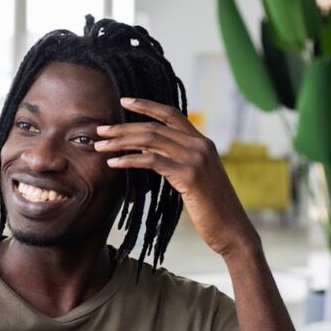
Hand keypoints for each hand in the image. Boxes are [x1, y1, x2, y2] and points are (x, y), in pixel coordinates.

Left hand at [95, 98, 258, 258]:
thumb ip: (176, 160)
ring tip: (100, 147)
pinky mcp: (189, 175)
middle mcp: (200, 145)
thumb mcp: (193, 178)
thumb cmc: (211, 208)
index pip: (171, 114)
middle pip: (154, 127)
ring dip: (120, 142)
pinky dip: (129, 160)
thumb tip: (147, 148)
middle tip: (100, 130)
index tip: (124, 101)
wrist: (231, 228)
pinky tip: (114, 164)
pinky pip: (152, 161)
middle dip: (123, 127)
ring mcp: (195, 158)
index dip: (146, 105)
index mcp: (202, 142)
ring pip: (150, 140)